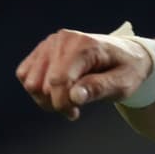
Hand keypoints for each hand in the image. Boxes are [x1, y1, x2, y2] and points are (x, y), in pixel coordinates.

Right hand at [16, 28, 152, 120]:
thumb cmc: (128, 70)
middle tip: (75, 108)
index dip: (62, 104)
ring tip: (67, 100)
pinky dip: (38, 89)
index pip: (59, 81)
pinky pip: (26, 75)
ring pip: (30, 81)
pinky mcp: (43, 49)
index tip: (75, 114)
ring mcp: (51, 42)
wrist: (128, 55)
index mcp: (85, 45)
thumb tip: (74, 97)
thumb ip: (99, 89)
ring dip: (45, 98)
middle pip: (42, 84)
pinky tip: (58, 91)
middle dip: (56, 103)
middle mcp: (64, 39)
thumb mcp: (124, 83)